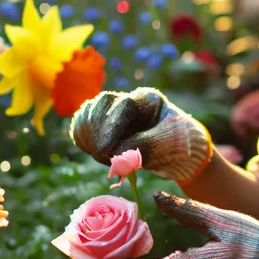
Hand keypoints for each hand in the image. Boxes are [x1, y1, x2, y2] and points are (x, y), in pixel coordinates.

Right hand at [69, 88, 212, 183]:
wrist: (175, 150)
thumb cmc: (177, 144)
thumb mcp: (170, 144)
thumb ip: (146, 147)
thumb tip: (116, 155)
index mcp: (147, 100)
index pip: (123, 106)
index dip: (111, 128)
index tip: (105, 150)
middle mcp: (126, 99)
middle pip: (100, 106)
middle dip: (98, 134)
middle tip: (105, 158)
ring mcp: (110, 110)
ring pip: (87, 116)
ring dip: (90, 140)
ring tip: (107, 159)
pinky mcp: (99, 123)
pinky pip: (81, 128)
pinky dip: (84, 141)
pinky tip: (96, 153)